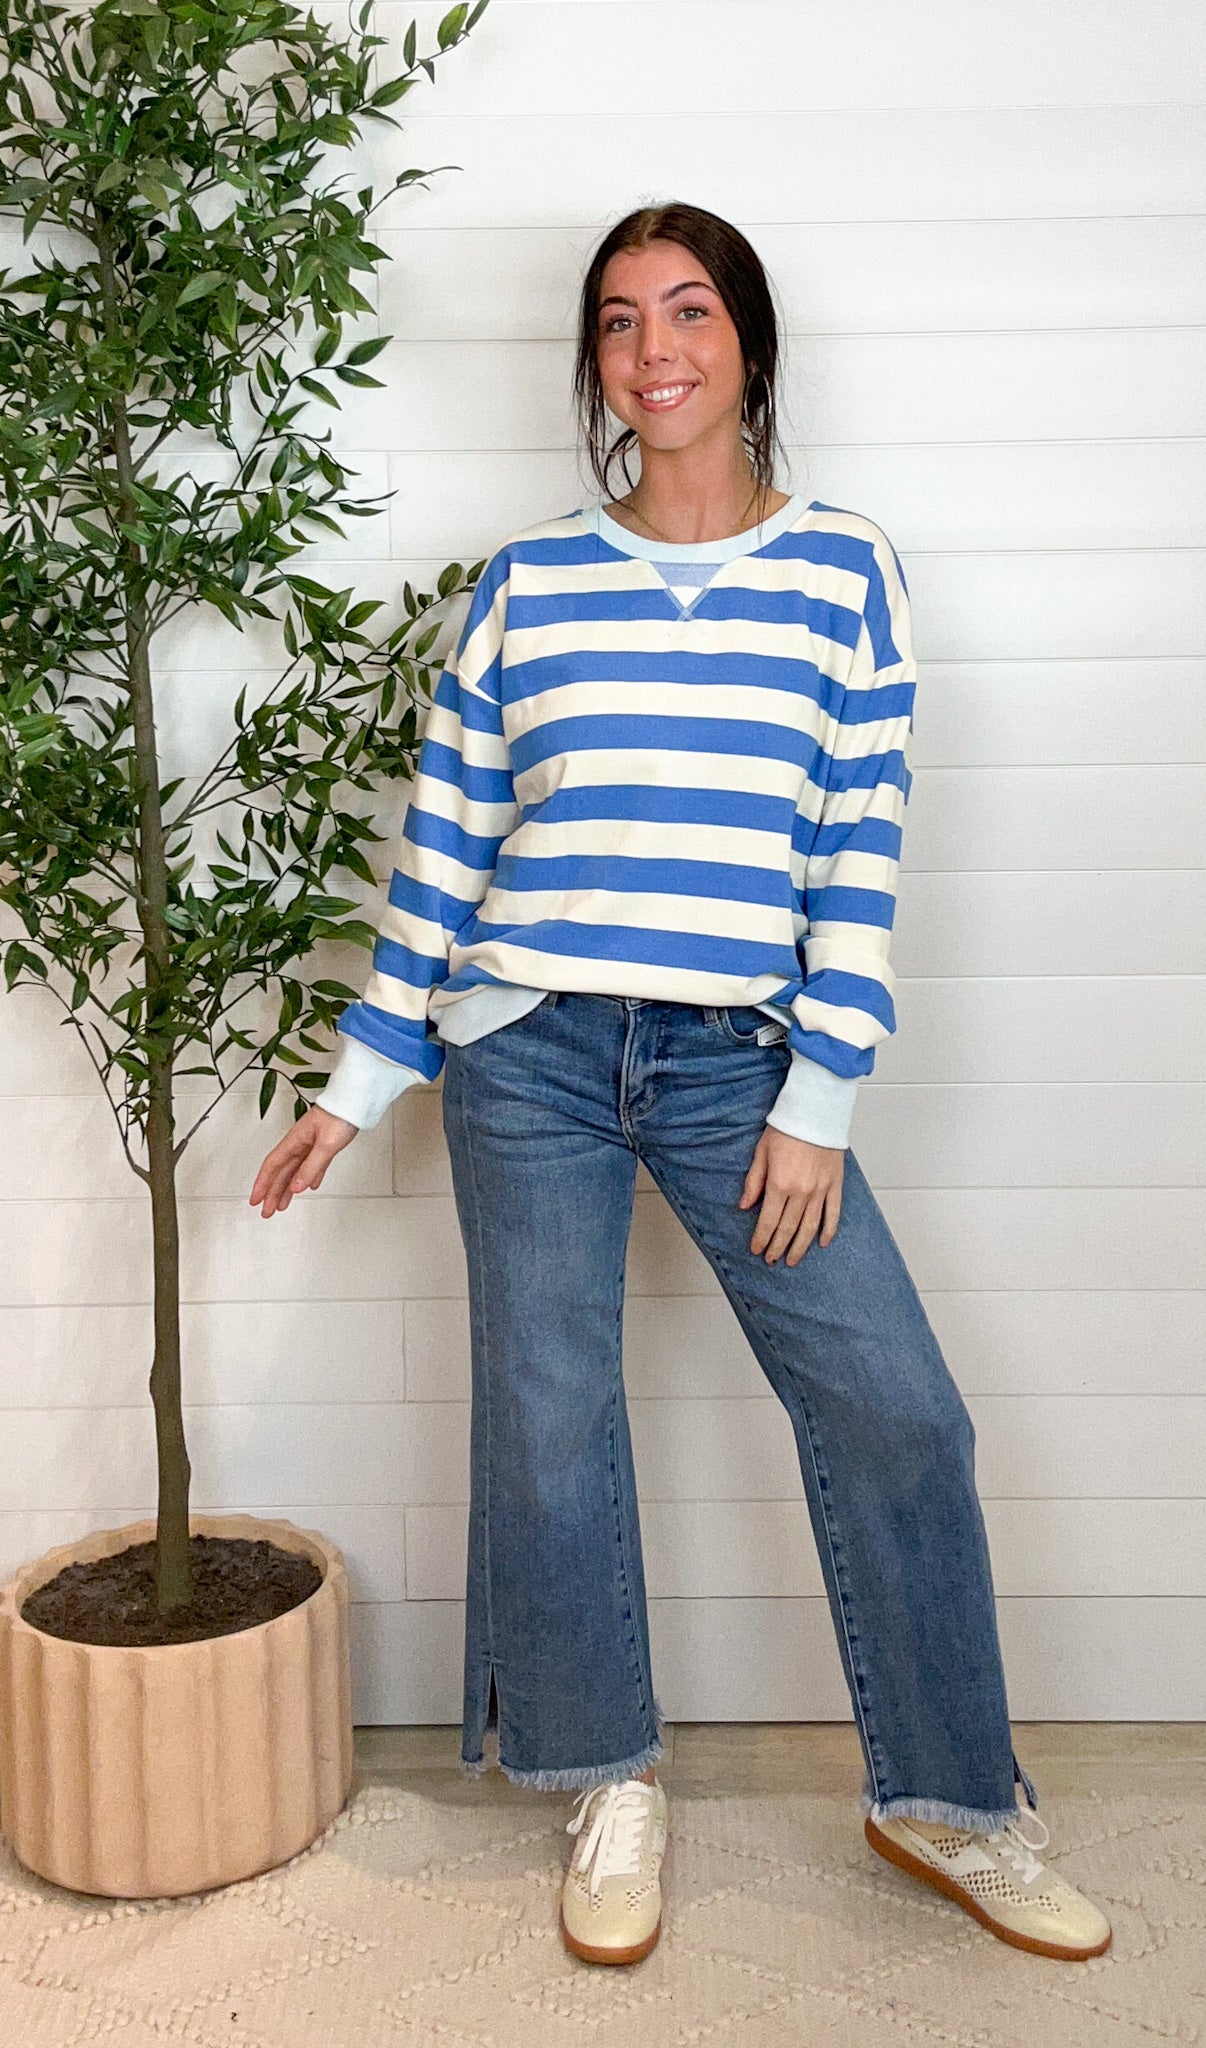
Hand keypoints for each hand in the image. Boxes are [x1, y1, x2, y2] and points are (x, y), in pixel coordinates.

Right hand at [249, 1104, 358, 1217]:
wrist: (355, 1100)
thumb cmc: (340, 1114)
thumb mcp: (326, 1144)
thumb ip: (311, 1166)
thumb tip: (297, 1187)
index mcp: (295, 1141)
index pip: (273, 1166)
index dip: (263, 1184)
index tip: (256, 1200)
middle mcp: (300, 1143)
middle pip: (281, 1172)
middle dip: (272, 1193)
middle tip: (266, 1211)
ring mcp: (311, 1144)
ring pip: (294, 1171)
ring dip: (286, 1189)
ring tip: (281, 1205)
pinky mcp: (324, 1144)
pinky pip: (311, 1166)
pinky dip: (307, 1177)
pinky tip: (308, 1186)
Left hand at [738, 1125, 843, 1265]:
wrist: (815, 1112)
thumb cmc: (786, 1128)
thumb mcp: (761, 1153)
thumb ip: (753, 1182)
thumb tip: (744, 1206)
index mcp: (779, 1184)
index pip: (768, 1221)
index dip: (761, 1239)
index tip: (757, 1250)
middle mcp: (801, 1192)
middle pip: (788, 1228)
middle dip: (778, 1247)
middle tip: (772, 1260)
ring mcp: (820, 1190)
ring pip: (809, 1227)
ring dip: (800, 1247)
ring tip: (792, 1260)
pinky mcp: (835, 1185)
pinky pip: (833, 1214)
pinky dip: (828, 1231)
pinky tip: (822, 1243)